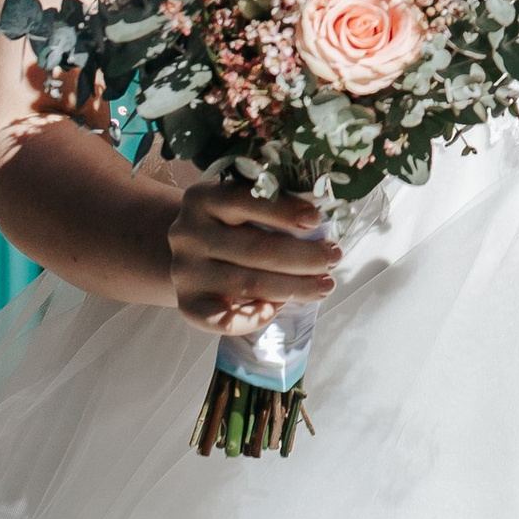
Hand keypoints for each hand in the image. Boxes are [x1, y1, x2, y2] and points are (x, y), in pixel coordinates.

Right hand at [168, 174, 342, 331]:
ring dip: (293, 287)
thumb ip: (271, 207)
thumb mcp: (241, 204)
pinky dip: (254, 318)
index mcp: (202, 198)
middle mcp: (188, 234)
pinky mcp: (186, 304)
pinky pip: (222, 320)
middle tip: (334, 258)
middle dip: (303, 256)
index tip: (317, 221)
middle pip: (254, 248)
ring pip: (247, 284)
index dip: (283, 211)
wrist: (191, 251)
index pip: (244, 200)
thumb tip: (319, 227)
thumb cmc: (231, 224)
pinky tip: (278, 309)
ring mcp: (185, 271)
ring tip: (324, 286)